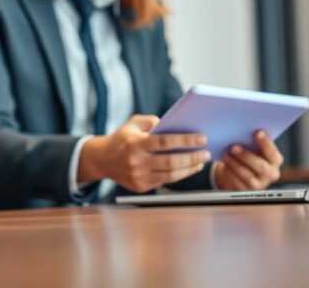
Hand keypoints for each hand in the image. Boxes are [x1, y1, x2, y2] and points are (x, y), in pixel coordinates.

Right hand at [78, 114, 209, 192]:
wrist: (103, 159)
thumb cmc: (122, 138)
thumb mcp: (133, 123)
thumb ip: (152, 121)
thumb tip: (174, 126)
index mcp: (135, 143)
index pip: (164, 142)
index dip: (185, 140)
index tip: (201, 138)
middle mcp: (136, 162)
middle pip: (171, 161)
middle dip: (192, 157)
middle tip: (206, 152)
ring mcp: (139, 177)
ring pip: (171, 175)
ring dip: (190, 168)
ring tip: (202, 160)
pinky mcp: (141, 187)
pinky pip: (166, 181)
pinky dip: (180, 175)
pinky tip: (190, 168)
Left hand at [213, 130, 282, 190]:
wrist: (243, 173)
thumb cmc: (250, 153)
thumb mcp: (255, 148)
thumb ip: (253, 141)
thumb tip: (244, 128)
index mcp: (276, 160)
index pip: (272, 152)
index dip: (266, 143)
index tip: (257, 133)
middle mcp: (271, 173)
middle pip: (260, 166)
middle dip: (246, 156)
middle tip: (234, 147)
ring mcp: (260, 184)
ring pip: (248, 176)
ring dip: (235, 165)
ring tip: (226, 155)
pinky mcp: (247, 190)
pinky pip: (238, 183)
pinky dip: (230, 173)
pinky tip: (224, 165)